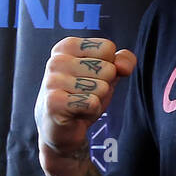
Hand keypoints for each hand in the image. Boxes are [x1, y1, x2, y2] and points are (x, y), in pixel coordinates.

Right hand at [36, 37, 134, 171]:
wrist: (62, 128)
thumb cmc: (84, 95)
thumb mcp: (108, 74)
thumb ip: (123, 61)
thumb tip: (123, 67)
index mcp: (67, 47)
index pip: (107, 48)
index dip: (109, 66)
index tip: (91, 76)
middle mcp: (56, 60)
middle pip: (108, 68)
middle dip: (103, 85)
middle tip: (84, 94)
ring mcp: (52, 81)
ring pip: (102, 87)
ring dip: (96, 99)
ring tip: (79, 103)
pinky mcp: (53, 102)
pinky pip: (92, 103)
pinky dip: (91, 111)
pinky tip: (76, 112)